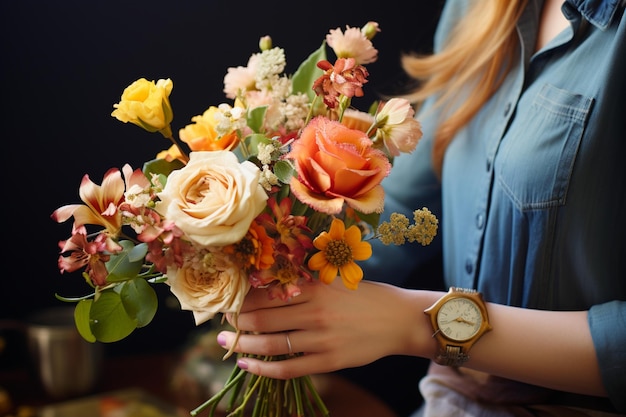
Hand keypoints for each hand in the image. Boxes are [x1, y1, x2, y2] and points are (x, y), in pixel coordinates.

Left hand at [217, 278, 434, 378]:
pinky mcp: (329, 360)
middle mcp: (315, 311)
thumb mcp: (334, 281)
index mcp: (315, 286)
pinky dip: (262, 369)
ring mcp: (321, 338)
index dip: (242, 298)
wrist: (399, 319)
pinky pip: (287, 368)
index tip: (229, 301)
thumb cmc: (364, 296)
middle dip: (236, 321)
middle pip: (261, 317)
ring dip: (242, 344)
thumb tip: (264, 287)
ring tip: (226, 343)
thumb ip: (303, 284)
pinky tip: (247, 366)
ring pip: (270, 343)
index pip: (266, 292)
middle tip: (222, 322)